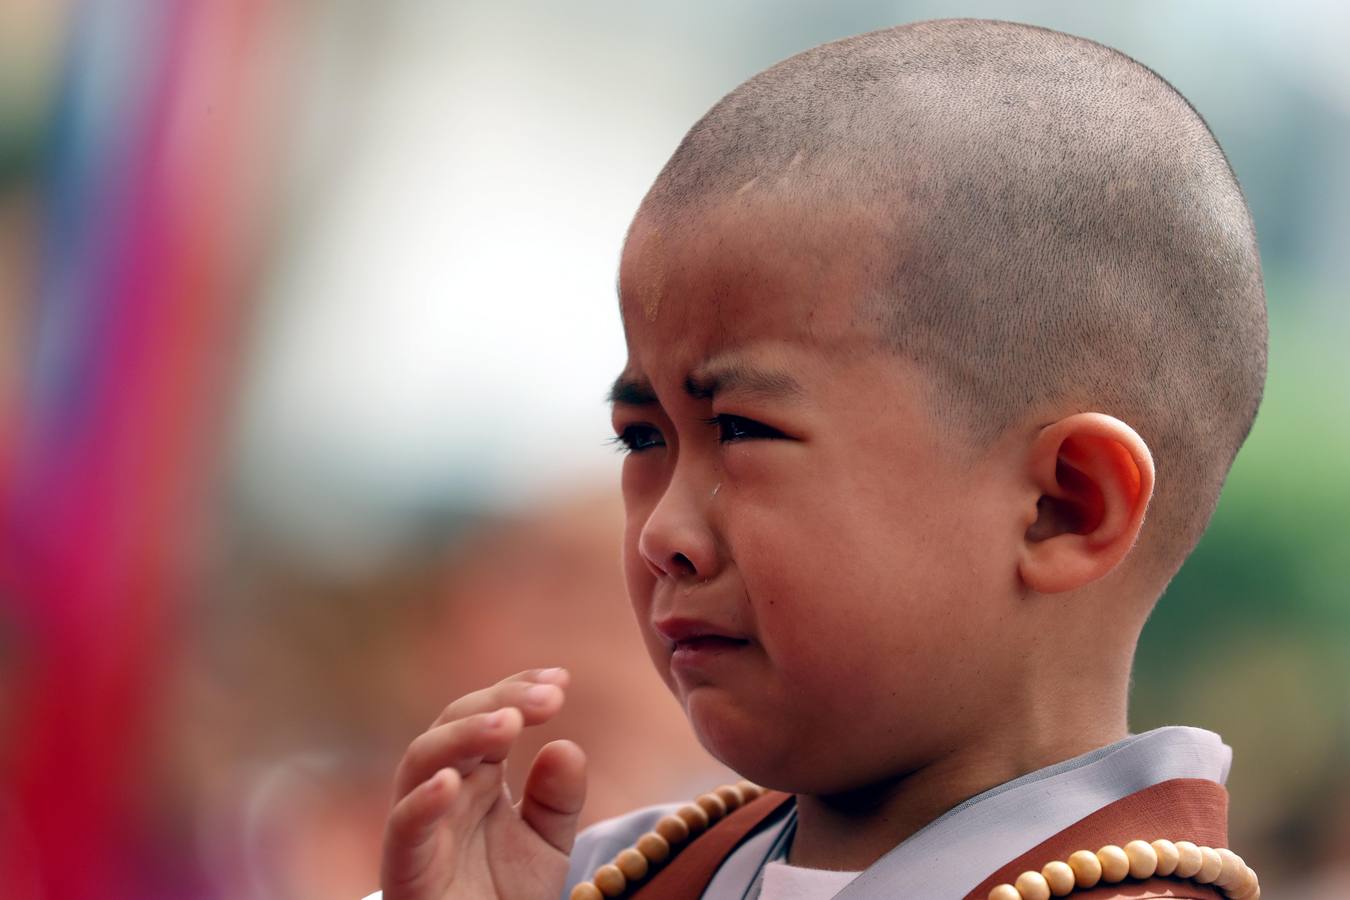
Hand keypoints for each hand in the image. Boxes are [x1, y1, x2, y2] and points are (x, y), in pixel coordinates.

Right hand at [381, 668, 586, 899]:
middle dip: (498, 702)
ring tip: (507, 723)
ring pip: (422, 760)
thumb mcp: (548, 842)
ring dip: (463, 735)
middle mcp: (444, 789)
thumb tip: (565, 745)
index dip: (518, 689)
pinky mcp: (406, 867)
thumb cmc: (505, 895)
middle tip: (548, 698)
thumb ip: (557, 798)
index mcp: (477, 775)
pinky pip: (405, 827)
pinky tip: (451, 782)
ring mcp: (422, 824)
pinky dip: (422, 802)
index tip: (560, 679)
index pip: (490, 714)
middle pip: (454, 723)